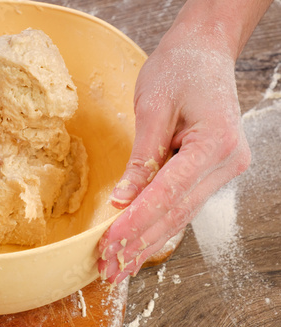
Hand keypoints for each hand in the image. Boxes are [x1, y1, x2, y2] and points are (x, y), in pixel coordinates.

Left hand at [98, 22, 250, 283]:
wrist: (204, 50)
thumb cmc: (179, 68)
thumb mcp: (153, 107)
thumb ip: (141, 158)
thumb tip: (122, 200)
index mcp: (215, 144)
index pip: (168, 193)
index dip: (136, 222)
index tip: (108, 244)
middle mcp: (226, 164)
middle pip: (176, 213)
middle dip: (139, 243)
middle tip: (109, 269)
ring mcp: (222, 170)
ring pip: (180, 215)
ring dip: (147, 241)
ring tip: (119, 266)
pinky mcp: (210, 171)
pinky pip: (182, 204)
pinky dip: (158, 224)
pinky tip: (139, 243)